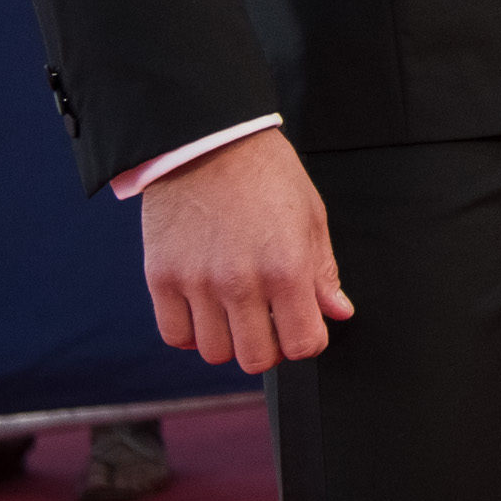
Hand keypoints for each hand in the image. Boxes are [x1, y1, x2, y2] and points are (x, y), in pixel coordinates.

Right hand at [139, 127, 353, 371]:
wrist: (208, 142)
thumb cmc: (266, 174)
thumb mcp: (311, 216)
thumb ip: (323, 271)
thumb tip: (338, 312)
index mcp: (287, 268)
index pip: (304, 343)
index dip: (309, 340)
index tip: (305, 325)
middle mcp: (240, 283)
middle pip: (257, 359)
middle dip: (271, 347)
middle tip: (270, 322)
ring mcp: (197, 284)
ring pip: (215, 353)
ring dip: (229, 340)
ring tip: (236, 311)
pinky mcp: (162, 279)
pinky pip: (175, 336)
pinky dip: (192, 332)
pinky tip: (205, 309)